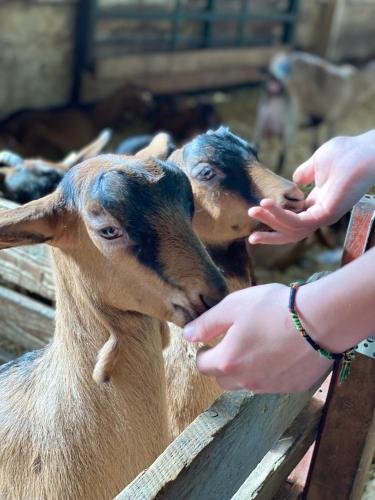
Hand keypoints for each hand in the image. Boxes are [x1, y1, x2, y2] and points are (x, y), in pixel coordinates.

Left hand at [183, 284, 331, 392]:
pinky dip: (268, 372)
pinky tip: (278, 351)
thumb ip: (206, 323)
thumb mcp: (233, 306)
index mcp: (227, 361)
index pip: (202, 365)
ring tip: (257, 345)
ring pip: (246, 383)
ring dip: (244, 369)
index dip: (202, 352)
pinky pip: (271, 383)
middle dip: (221, 364)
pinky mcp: (291, 387)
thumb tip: (187, 335)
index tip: (210, 341)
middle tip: (231, 343)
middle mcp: (246, 381)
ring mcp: (270, 387)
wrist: (320, 319)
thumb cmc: (273, 308)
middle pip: (222, 379)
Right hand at [248, 131, 374, 244]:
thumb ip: (304, 173)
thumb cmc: (346, 153)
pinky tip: (266, 204)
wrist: (364, 151)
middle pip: (291, 233)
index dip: (273, 219)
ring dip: (271, 222)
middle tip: (251, 238)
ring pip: (292, 230)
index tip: (256, 212)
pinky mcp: (326, 215)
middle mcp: (320, 213)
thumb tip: (295, 180)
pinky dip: (280, 215)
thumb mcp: (317, 162)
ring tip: (253, 210)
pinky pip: (298, 222)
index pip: (292, 219)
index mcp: (318, 203)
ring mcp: (324, 216)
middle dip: (270, 236)